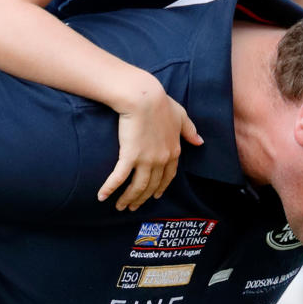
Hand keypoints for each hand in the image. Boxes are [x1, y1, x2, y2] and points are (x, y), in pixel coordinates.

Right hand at [98, 86, 202, 210]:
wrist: (144, 97)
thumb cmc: (161, 102)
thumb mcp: (181, 115)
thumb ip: (190, 130)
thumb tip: (200, 142)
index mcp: (174, 150)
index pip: (168, 176)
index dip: (160, 188)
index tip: (154, 196)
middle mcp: (162, 159)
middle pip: (151, 185)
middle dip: (142, 198)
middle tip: (133, 206)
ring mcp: (146, 160)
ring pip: (137, 187)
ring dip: (128, 199)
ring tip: (120, 207)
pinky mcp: (130, 156)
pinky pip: (119, 178)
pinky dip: (110, 188)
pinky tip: (102, 197)